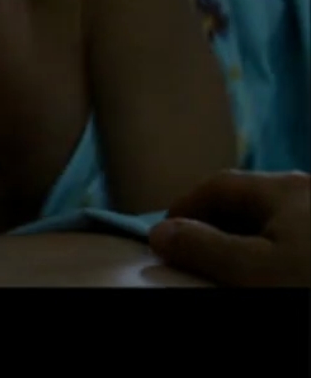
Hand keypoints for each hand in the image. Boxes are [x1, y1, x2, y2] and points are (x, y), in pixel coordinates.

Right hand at [149, 170, 309, 286]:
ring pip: (267, 219)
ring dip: (237, 238)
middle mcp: (306, 191)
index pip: (217, 184)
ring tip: (220, 264)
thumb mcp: (253, 269)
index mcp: (285, 187)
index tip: (162, 235)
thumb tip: (158, 233)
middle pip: (243, 200)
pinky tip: (262, 270)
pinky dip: (266, 249)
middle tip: (186, 251)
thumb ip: (203, 247)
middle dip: (209, 222)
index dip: (183, 207)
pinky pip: (289, 236)